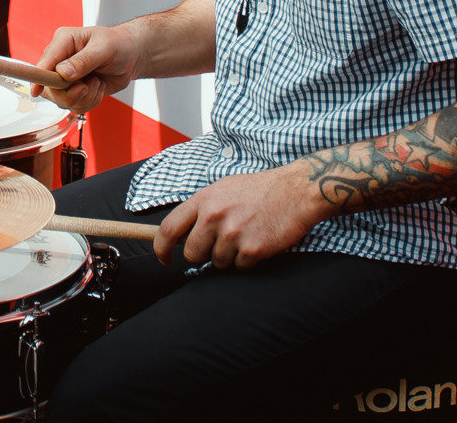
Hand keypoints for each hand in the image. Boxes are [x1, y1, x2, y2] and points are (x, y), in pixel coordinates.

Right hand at [34, 24, 143, 112]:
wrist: (132, 57)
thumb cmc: (119, 44)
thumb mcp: (104, 48)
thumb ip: (84, 60)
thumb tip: (63, 72)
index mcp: (63, 42)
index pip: (46, 62)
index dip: (39, 77)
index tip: (36, 90)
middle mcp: (60, 60)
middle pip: (50, 87)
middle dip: (71, 93)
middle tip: (87, 87)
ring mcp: (66, 77)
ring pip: (62, 100)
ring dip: (84, 97)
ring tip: (97, 83)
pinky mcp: (74, 90)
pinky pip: (75, 106)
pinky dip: (89, 102)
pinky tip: (97, 88)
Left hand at [154, 165, 329, 271]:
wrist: (296, 190)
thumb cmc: (259, 190)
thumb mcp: (223, 189)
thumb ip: (201, 209)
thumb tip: (182, 233)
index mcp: (204, 199)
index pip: (169, 229)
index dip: (161, 248)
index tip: (164, 258)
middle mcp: (214, 216)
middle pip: (192, 253)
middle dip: (203, 255)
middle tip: (220, 244)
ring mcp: (233, 233)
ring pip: (218, 262)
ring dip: (230, 256)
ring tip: (245, 235)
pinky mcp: (252, 248)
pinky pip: (240, 266)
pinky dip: (248, 259)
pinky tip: (258, 241)